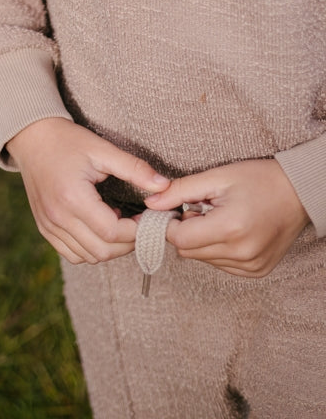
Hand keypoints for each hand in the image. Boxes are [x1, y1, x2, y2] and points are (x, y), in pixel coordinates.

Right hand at [7, 118, 169, 264]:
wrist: (32, 138)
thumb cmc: (67, 141)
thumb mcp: (102, 149)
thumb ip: (134, 169)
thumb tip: (164, 186)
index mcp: (73, 197)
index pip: (112, 232)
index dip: (136, 230)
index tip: (147, 217)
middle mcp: (58, 217)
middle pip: (102, 250)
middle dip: (127, 243)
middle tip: (138, 223)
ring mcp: (49, 226)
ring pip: (88, 257)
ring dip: (110, 248)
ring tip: (118, 223)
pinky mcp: (44, 229)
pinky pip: (72, 254)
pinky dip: (90, 249)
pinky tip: (98, 228)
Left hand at [144, 158, 308, 276]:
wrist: (297, 192)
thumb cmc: (258, 179)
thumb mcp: (216, 177)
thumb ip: (180, 191)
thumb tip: (151, 203)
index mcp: (231, 229)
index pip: (180, 239)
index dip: (169, 224)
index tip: (172, 208)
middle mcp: (242, 254)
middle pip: (188, 252)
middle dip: (185, 230)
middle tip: (198, 208)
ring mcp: (251, 266)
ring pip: (203, 260)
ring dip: (200, 240)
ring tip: (217, 217)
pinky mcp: (256, 272)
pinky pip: (220, 265)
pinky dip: (216, 249)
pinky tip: (228, 229)